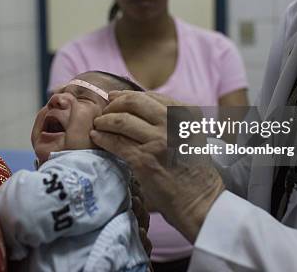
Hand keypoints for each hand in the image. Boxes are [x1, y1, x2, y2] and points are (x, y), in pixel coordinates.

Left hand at [90, 91, 224, 242]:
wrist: (200, 201)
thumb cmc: (193, 171)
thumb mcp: (190, 135)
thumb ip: (171, 119)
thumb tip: (137, 105)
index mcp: (186, 114)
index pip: (151, 96)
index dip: (128, 95)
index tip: (115, 97)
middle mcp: (173, 123)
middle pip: (134, 102)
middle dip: (114, 103)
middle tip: (105, 110)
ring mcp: (158, 140)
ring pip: (121, 120)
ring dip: (104, 120)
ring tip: (98, 124)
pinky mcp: (144, 160)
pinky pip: (116, 142)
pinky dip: (102, 137)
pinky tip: (97, 137)